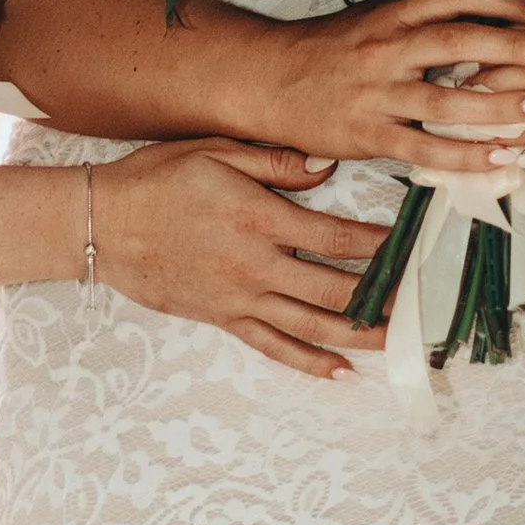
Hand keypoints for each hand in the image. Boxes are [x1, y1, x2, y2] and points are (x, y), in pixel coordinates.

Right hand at [91, 141, 386, 382]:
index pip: (337, 237)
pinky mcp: (223, 319)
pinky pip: (274, 347)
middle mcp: (256, 266)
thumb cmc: (157, 179)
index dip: (380, 243)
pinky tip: (343, 373)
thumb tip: (327, 166)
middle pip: (336, 288)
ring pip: (313, 325)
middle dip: (384, 295)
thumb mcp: (216, 151)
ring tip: (400, 340)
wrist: (102, 224)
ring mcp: (240, 299)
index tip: (412, 241)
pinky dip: (310, 363)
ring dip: (361, 335)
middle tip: (422, 299)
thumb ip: (275, 161)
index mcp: (259, 219)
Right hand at [259, 0, 524, 179]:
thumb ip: (419, 22)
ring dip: (500, 103)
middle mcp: (388, 47)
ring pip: (449, 97)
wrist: (263, 80)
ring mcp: (379, 92)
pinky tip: (500, 160)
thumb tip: (481, 22)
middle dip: (518, 46)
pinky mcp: (369, 134)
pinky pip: (426, 148)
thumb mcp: (370, 21)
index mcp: (391, 14)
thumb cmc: (322, 52)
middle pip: (462, 39)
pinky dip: (467, 155)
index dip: (505, 0)